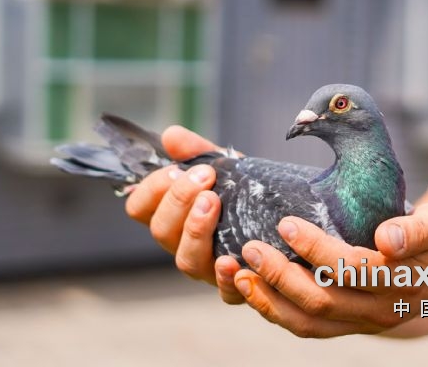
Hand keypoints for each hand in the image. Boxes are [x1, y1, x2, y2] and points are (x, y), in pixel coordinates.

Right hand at [124, 125, 244, 301]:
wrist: (287, 220)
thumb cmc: (245, 193)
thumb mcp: (224, 167)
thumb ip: (197, 152)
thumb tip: (171, 135)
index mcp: (174, 216)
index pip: (140, 208)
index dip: (151, 190)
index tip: (175, 169)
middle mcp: (184, 244)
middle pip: (161, 231)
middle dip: (178, 200)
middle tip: (205, 178)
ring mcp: (208, 268)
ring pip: (185, 260)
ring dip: (195, 229)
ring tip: (213, 202)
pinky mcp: (236, 287)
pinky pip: (225, 292)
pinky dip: (226, 278)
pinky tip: (231, 258)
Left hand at [231, 204, 427, 336]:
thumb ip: (419, 228)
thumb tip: (386, 239)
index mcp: (404, 282)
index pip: (353, 269)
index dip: (317, 249)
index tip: (286, 223)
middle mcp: (383, 309)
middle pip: (324, 300)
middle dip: (281, 276)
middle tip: (249, 248)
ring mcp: (366, 322)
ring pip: (311, 323)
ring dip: (270, 302)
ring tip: (239, 275)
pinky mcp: (353, 325)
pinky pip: (311, 328)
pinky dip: (278, 313)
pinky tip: (254, 291)